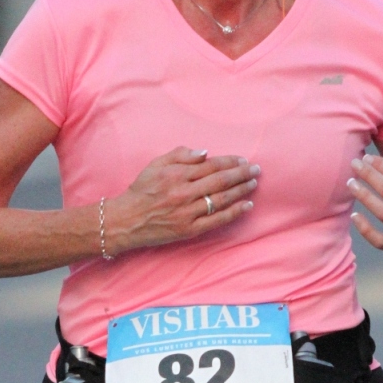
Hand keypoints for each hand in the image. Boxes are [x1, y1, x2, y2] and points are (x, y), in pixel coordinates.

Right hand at [104, 147, 258, 254]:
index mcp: (176, 174)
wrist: (126, 220)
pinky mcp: (190, 229)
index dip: (230, 162)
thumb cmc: (141, 191)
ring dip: (241, 190)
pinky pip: (217, 219)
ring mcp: (188, 212)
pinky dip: (234, 212)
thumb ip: (180, 155)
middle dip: (242, 174)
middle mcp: (184, 192)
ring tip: (254, 183)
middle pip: (220, 180)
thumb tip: (205, 152)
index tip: (243, 160)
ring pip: (221, 199)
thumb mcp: (155, 165)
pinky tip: (247, 205)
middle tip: (257, 169)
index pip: (211, 165)